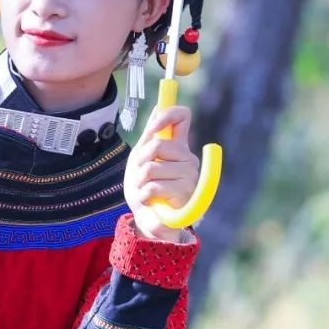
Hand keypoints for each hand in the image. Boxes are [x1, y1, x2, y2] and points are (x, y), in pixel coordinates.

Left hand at [122, 104, 199, 241]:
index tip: (154, 128)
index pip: (181, 116)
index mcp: (177, 146)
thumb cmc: (145, 189)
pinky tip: (149, 201)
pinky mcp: (185, 193)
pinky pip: (154, 186)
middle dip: (140, 162)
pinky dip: (144, 195)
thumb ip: (150, 137)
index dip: (166, 115)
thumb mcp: (142, 160)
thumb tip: (157, 108)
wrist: (149, 220)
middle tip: (140, 177)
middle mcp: (187, 158)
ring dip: (139, 182)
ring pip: (152, 168)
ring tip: (144, 191)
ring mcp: (189, 175)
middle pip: (157, 146)